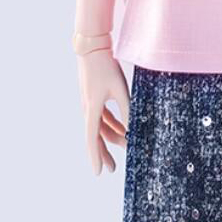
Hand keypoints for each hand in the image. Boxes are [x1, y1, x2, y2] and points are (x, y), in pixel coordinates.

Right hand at [76, 48, 129, 175]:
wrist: (93, 48)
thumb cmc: (106, 67)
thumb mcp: (119, 89)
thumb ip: (127, 108)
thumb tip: (133, 128)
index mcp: (92, 109)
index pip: (92, 139)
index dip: (96, 157)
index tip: (98, 173)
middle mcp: (88, 109)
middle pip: (95, 137)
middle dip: (104, 153)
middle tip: (112, 169)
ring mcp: (90, 104)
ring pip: (99, 127)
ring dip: (111, 137)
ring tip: (124, 146)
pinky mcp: (94, 98)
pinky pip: (101, 117)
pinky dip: (111, 125)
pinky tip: (122, 128)